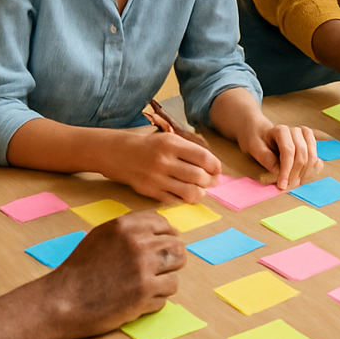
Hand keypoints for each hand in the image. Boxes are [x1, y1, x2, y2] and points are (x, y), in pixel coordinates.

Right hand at [45, 211, 185, 338]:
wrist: (60, 301)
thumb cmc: (79, 269)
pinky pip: (167, 292)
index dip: (166, 236)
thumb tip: (160, 228)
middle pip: (177, 246)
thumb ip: (130, 227)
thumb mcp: (102, 235)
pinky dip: (157, 298)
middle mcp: (139, 244)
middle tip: (160, 268)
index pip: (164, 224)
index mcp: (127, 226)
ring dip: (167, 277)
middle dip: (171, 257)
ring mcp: (143, 269)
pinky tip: (141, 299)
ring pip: (177, 268)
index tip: (161, 247)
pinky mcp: (144, 294)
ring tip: (152, 283)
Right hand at [103, 129, 220, 202]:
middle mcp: (164, 161)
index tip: (218, 169)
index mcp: (172, 144)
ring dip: (200, 193)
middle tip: (213, 181)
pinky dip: (184, 199)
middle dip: (210, 181)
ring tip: (202, 190)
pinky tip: (187, 194)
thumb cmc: (151, 145)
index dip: (215, 165)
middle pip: (197, 176)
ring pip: (188, 191)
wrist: (120, 154)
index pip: (202, 157)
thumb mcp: (170, 139)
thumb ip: (190, 150)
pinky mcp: (150, 191)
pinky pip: (174, 199)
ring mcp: (156, 178)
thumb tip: (212, 165)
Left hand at [239, 122, 322, 189]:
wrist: (262, 133)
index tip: (282, 185)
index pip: (288, 151)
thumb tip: (278, 171)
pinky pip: (316, 154)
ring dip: (305, 173)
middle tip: (287, 187)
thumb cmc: (258, 141)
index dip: (286, 170)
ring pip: (312, 156)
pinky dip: (314, 167)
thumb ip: (265, 157)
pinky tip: (308, 175)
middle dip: (296, 174)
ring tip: (295, 183)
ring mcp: (304, 135)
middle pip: (302, 155)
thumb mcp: (255, 148)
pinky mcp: (310, 141)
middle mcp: (295, 131)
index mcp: (281, 131)